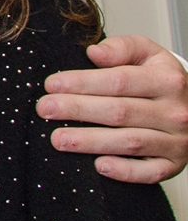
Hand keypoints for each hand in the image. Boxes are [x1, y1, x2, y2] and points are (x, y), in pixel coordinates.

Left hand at [40, 34, 187, 182]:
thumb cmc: (161, 79)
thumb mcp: (149, 53)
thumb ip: (122, 48)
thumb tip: (95, 52)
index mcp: (168, 81)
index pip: (120, 81)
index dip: (83, 82)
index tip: (52, 84)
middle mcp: (175, 112)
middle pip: (120, 112)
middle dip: (78, 110)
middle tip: (45, 109)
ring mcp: (177, 141)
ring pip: (130, 142)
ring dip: (91, 141)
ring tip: (58, 139)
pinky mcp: (174, 164)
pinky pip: (150, 172)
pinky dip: (125, 171)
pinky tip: (98, 165)